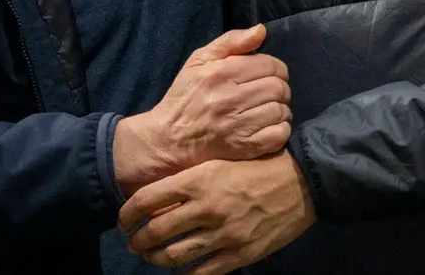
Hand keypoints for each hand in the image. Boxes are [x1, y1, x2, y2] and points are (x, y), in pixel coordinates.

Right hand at [112, 25, 291, 194]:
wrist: (170, 138)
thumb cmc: (187, 95)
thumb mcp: (200, 59)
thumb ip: (231, 41)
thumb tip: (261, 30)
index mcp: (222, 73)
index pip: (271, 66)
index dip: (276, 69)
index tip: (269, 75)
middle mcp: (232, 98)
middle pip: (279, 88)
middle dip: (280, 89)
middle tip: (269, 93)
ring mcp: (239, 125)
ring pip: (281, 111)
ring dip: (280, 110)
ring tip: (268, 110)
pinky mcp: (244, 147)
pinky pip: (279, 135)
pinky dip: (280, 129)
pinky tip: (268, 126)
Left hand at [120, 151, 316, 274]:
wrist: (302, 183)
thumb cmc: (260, 166)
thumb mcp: (221, 161)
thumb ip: (191, 179)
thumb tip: (158, 197)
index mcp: (200, 178)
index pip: (148, 199)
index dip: (127, 212)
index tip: (122, 220)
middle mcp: (207, 207)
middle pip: (155, 231)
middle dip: (136, 240)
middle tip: (133, 242)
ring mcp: (224, 234)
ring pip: (173, 255)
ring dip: (155, 259)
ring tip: (150, 257)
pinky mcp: (240, 254)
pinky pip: (201, 273)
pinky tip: (178, 273)